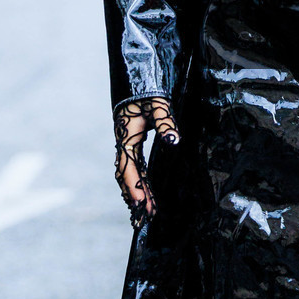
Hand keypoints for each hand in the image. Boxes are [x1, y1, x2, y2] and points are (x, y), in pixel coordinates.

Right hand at [114, 95, 178, 224]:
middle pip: (128, 176)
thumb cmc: (147, 93)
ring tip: (148, 212)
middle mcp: (124, 145)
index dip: (134, 186)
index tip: (140, 203)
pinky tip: (146, 193)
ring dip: (138, 192)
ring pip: (132, 174)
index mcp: (127, 138)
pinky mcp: (134, 145)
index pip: (128, 167)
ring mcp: (128, 146)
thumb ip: (165, 122)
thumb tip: (174, 140)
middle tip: (146, 217)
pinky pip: (136, 168)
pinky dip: (140, 182)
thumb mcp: (158, 106)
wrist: (137, 81)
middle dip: (136, 196)